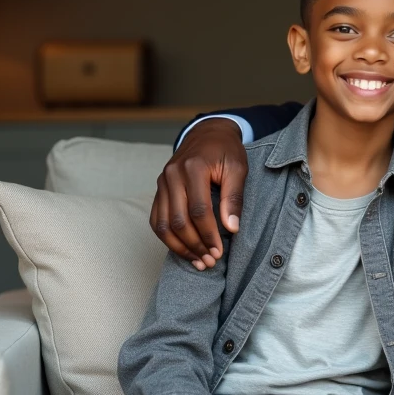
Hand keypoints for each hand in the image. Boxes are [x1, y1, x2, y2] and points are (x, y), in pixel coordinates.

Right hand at [151, 118, 247, 268]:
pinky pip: (156, 219)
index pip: (199, 210)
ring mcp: (162, 183)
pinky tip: (183, 249)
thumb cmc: (225, 150)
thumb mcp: (237, 168)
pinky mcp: (159, 190)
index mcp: (193, 168)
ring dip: (180, 247)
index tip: (219, 251)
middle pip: (178, 220)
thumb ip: (234, 196)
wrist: (207, 133)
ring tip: (198, 261)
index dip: (209, 234)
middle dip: (195, 245)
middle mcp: (172, 175)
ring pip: (163, 224)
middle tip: (210, 261)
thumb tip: (231, 228)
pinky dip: (167, 238)